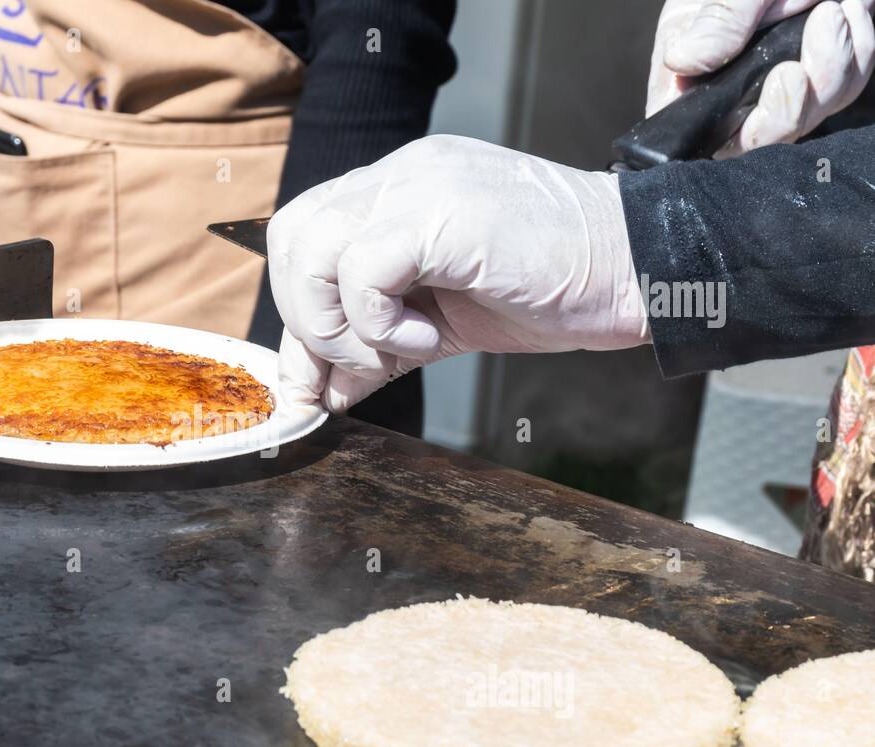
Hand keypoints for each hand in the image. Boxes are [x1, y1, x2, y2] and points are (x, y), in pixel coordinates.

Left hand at [268, 136, 648, 412]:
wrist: (635, 268)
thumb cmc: (549, 289)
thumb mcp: (438, 326)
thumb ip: (373, 348)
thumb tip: (319, 391)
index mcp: (395, 192)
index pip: (304, 235)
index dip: (299, 307)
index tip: (322, 372)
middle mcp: (398, 176)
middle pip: (292, 238)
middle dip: (308, 319)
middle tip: (359, 363)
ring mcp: (418, 185)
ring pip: (313, 250)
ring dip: (340, 323)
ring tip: (400, 348)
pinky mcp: (441, 214)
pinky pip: (361, 272)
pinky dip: (381, 323)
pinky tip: (431, 339)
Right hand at [648, 0, 874, 157]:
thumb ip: (715, 19)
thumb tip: (682, 61)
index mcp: (689, 84)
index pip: (707, 136)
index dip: (751, 127)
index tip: (787, 75)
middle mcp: (731, 99)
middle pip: (772, 135)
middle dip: (810, 90)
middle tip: (825, 20)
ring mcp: (775, 91)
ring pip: (816, 112)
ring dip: (839, 60)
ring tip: (835, 6)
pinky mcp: (816, 79)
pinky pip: (844, 85)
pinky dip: (856, 49)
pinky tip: (850, 10)